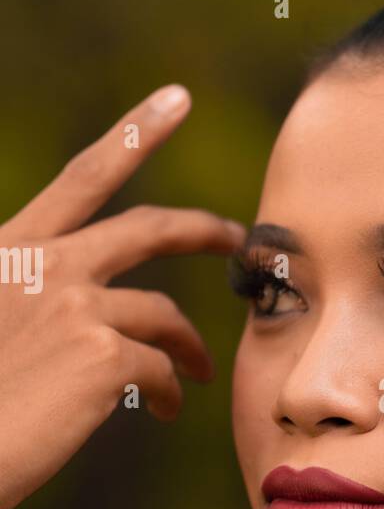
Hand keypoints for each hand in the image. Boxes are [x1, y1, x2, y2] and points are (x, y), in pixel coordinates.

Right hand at [0, 85, 246, 508]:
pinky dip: (171, 390)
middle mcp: (44, 266)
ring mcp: (75, 306)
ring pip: (163, 314)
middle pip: (147, 229)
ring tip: (196, 373)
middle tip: (235, 234)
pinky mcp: (102, 356)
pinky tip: (165, 409)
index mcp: (9, 252)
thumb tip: (88, 319)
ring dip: (188, 344)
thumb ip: (33, 303)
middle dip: (202, 229)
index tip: (176, 99)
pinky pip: (162, 367)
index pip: (80, 179)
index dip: (133, 134)